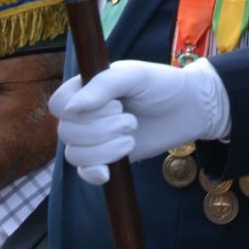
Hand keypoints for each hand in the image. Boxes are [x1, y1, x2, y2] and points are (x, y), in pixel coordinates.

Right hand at [50, 60, 228, 186]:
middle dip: (101, 130)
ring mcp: (94, 138)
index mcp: (86, 88)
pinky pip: (84, 172)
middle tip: (131, 120)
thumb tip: (70, 110)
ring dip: (104, 149)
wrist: (189, 109)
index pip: (58, 105)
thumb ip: (103, 86)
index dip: (78, 110)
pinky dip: (94, 172)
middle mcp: (84, 114)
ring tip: (132, 136)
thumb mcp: (135, 75)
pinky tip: (108, 172)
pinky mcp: (106, 158)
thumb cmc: (162, 85)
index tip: (113, 104)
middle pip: (66, 132)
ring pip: (74, 155)